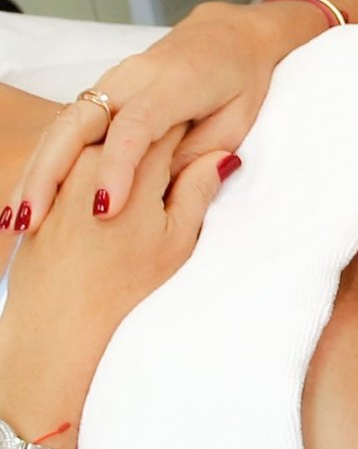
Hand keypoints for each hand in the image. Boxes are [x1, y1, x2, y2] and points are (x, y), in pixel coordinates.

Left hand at [0, 127, 237, 427]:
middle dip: (155, 142)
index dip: (191, 132)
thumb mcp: (177, 241)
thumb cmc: (125, 286)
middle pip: (133, 134)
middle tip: (176, 168)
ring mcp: (61, 175)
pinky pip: (73, 169)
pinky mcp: (43, 193)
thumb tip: (222, 155)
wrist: (57, 321)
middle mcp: (92, 160)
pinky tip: (106, 206)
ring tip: (139, 190)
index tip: (204, 140)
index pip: (171, 127)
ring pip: (101, 147)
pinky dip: (93, 177)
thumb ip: (199, 190)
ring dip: (122, 158)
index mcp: (135, 169)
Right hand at [4, 0, 317, 231]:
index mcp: (174, 84)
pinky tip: (30, 195)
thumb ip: (200, 152)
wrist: (232, 34)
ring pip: (63, 124)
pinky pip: (68, 125)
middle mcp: (134, 77)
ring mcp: (114, 81)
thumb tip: (161, 188)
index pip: (136, 128)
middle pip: (79, 123)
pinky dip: (46, 159)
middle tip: (32, 222)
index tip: (104, 209)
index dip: (118, 168)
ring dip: (37, 171)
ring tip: (16, 219)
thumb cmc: (241, 79)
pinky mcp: (104, 90)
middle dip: (50, 173)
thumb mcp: (238, 120)